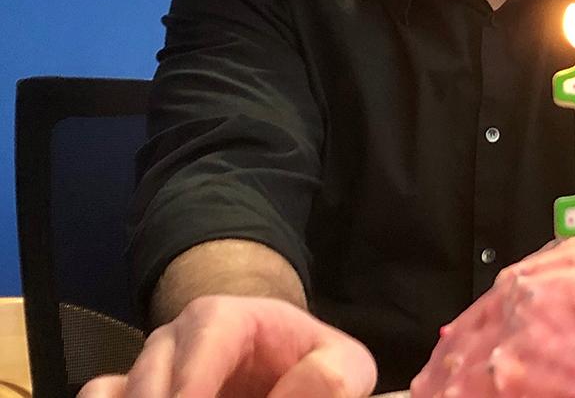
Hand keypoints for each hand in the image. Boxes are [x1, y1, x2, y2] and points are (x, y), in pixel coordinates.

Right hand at [77, 295, 376, 397]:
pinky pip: (100, 397)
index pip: (206, 329)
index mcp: (233, 318)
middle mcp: (181, 339)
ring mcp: (149, 370)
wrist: (284, 372)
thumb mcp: (341, 367)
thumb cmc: (312, 368)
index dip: (195, 375)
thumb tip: (312, 385)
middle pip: (155, 368)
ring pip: (117, 388)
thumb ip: (335, 376)